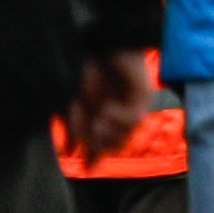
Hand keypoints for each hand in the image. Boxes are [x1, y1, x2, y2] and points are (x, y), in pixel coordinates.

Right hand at [66, 45, 165, 160]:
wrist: (104, 44)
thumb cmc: (86, 68)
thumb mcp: (72, 101)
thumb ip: (72, 127)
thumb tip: (71, 152)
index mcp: (99, 115)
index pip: (101, 145)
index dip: (94, 157)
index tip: (87, 168)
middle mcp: (117, 114)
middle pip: (113, 145)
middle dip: (100, 144)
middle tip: (91, 131)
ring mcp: (131, 106)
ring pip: (124, 136)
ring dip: (109, 133)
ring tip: (98, 120)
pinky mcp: (142, 98)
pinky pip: (133, 120)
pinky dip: (118, 119)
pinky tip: (108, 110)